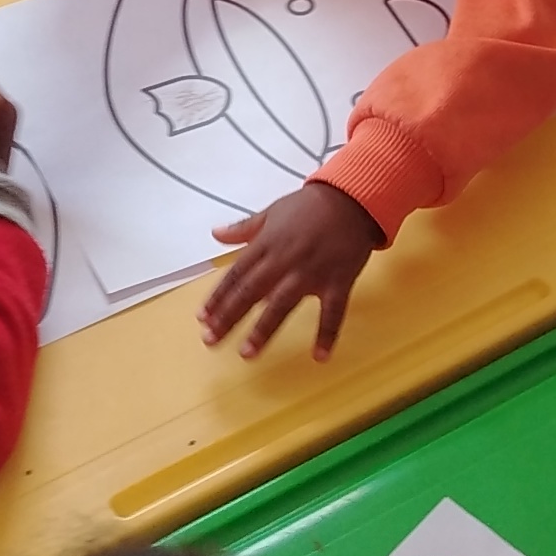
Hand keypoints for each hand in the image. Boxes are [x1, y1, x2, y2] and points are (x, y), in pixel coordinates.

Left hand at [202, 180, 382, 360]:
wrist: (352, 199)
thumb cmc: (310, 206)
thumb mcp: (272, 212)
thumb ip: (244, 228)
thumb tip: (216, 233)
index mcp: (267, 244)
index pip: (236, 275)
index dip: (218, 298)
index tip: (203, 318)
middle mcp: (284, 261)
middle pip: (251, 293)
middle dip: (229, 317)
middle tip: (211, 340)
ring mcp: (311, 273)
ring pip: (282, 305)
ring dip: (264, 330)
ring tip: (247, 353)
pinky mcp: (338, 282)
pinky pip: (333, 312)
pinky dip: (327, 334)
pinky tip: (320, 356)